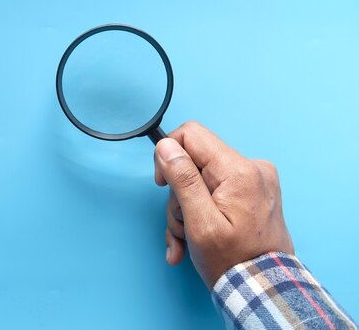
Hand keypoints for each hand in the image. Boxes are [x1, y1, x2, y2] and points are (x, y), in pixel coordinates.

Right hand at [154, 121, 293, 288]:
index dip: (169, 155)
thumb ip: (183, 180)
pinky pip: (214, 191)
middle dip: (178, 195)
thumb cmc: (233, 262)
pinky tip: (192, 240)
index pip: (191, 135)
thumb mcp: (199, 223)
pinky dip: (200, 212)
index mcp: (239, 171)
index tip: (162, 184)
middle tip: (181, 224)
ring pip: (200, 179)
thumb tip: (167, 146)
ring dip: (186, 210)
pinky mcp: (252, 192)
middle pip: (193, 162)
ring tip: (188, 239)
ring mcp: (254, 180)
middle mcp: (251, 168)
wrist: (262, 290)